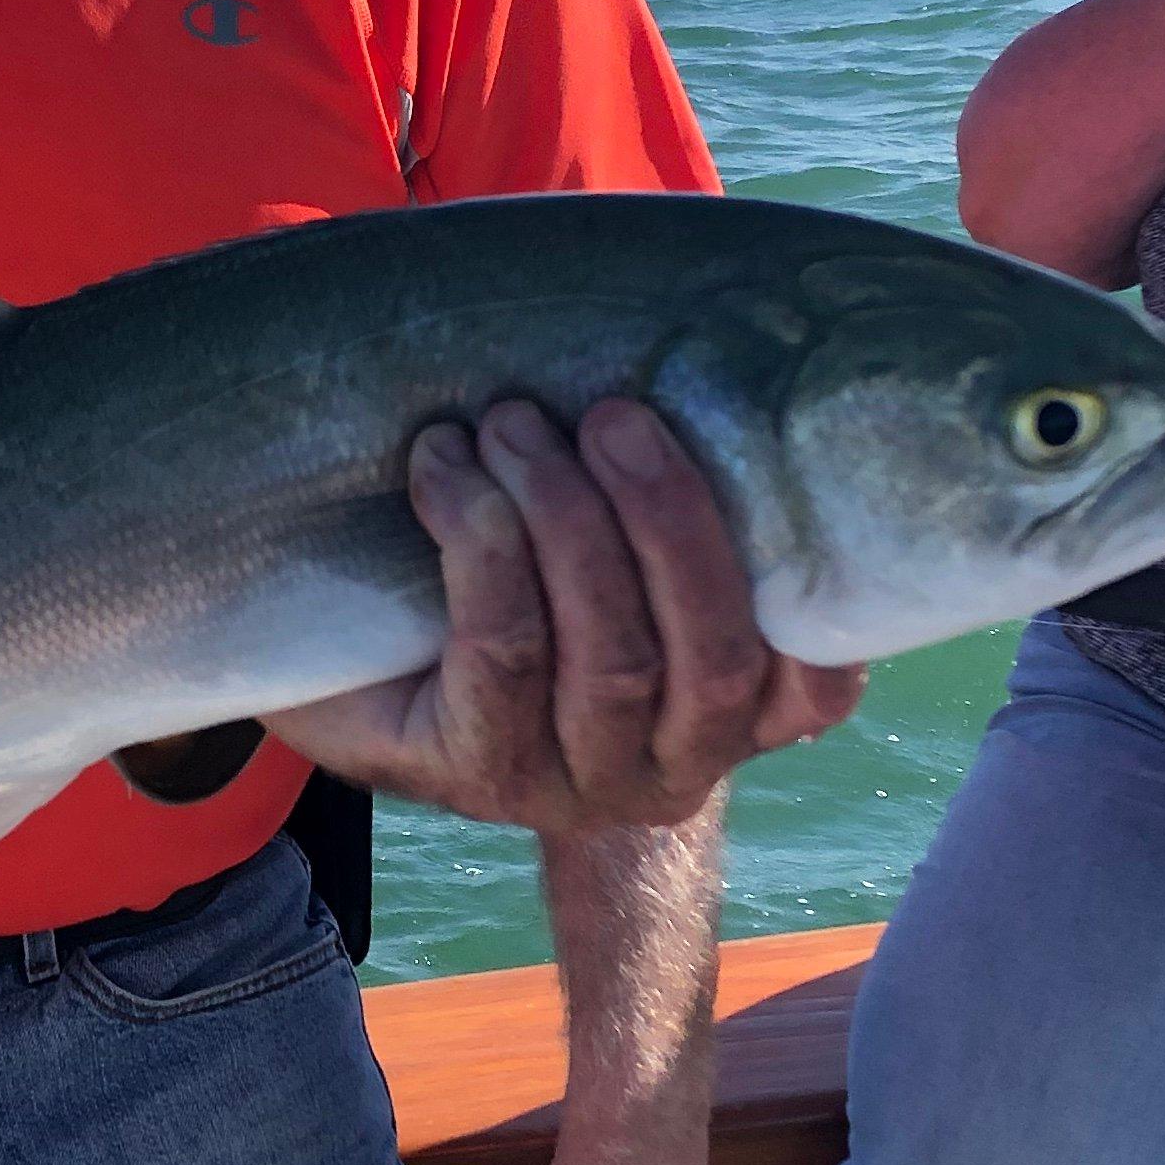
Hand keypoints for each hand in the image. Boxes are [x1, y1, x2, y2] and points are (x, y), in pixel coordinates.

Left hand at [270, 398, 862, 832]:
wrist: (348, 669)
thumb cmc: (499, 589)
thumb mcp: (606, 560)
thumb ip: (664, 518)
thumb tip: (713, 380)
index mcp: (726, 721)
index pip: (813, 690)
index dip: (816, 606)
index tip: (780, 481)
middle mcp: (669, 772)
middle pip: (715, 658)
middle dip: (671, 520)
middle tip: (615, 415)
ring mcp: (577, 785)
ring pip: (613, 657)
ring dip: (566, 518)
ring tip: (513, 425)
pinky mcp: (481, 773)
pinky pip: (505, 652)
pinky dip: (483, 542)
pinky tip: (446, 470)